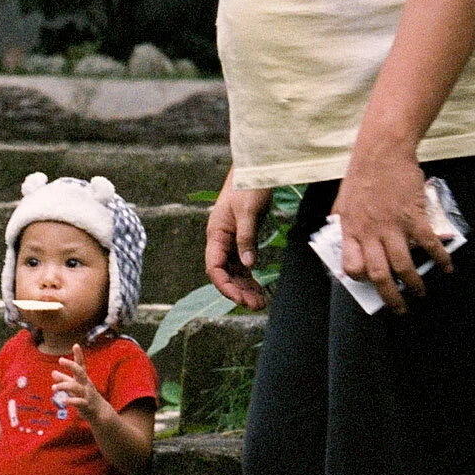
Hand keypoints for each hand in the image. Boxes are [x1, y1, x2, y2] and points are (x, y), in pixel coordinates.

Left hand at [52, 347, 101, 420]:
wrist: (100, 412)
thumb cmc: (85, 396)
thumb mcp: (75, 387)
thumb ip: (64, 380)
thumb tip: (53, 372)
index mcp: (83, 378)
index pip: (80, 365)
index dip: (79, 355)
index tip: (76, 345)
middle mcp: (85, 384)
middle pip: (80, 372)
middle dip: (71, 365)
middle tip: (61, 359)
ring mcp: (86, 394)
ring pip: (75, 387)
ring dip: (63, 386)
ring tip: (53, 388)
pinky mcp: (86, 405)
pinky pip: (79, 402)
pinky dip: (71, 401)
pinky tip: (63, 401)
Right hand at [206, 175, 274, 307]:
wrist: (255, 168)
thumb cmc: (248, 186)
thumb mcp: (248, 211)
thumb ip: (246, 238)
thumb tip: (248, 264)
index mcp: (216, 233)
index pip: (214, 267)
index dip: (224, 285)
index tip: (239, 298)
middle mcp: (220, 240)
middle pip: (224, 273)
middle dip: (238, 291)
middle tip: (255, 305)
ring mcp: (231, 241)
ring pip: (234, 271)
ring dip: (245, 288)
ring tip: (260, 303)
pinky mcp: (243, 239)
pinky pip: (244, 264)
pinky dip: (251, 278)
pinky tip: (260, 290)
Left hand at [333, 142, 447, 313]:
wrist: (382, 151)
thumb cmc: (362, 175)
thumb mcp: (342, 202)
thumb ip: (343, 224)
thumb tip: (344, 240)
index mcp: (350, 230)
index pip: (351, 267)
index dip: (360, 279)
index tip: (369, 282)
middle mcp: (370, 232)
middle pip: (379, 275)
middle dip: (390, 297)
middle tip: (399, 308)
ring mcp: (392, 226)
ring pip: (404, 266)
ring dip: (415, 284)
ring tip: (420, 292)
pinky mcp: (414, 217)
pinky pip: (429, 245)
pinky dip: (440, 259)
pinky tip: (446, 267)